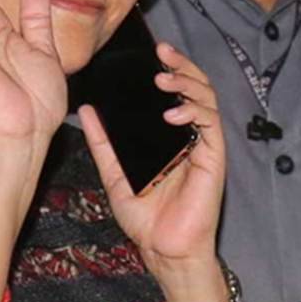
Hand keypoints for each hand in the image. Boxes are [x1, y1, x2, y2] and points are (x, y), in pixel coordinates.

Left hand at [80, 43, 228, 301]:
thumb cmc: (145, 217)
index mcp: (169, 135)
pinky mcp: (213, 158)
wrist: (163, 250)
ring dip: (188, 83)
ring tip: (164, 78)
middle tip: (162, 51)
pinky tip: (174, 113)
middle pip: (194, 87)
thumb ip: (103, 143)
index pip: (173, 90)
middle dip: (181, 65)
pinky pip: (210, 125)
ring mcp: (203, 145)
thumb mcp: (115, 173)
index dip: (166, 68)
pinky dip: (194, 113)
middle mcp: (189, 135)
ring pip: (206, 99)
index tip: (150, 52)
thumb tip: (87, 110)